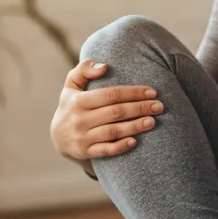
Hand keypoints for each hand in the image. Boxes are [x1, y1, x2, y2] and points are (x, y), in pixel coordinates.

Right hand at [49, 58, 163, 161]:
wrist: (58, 136)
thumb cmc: (71, 105)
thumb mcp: (71, 85)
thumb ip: (84, 70)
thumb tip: (104, 67)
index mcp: (78, 100)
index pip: (110, 94)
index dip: (132, 92)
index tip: (152, 92)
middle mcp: (79, 119)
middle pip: (115, 112)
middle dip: (140, 108)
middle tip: (159, 106)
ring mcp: (82, 137)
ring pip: (113, 132)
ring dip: (135, 127)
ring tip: (153, 121)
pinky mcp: (84, 152)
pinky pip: (105, 150)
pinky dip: (121, 146)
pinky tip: (135, 141)